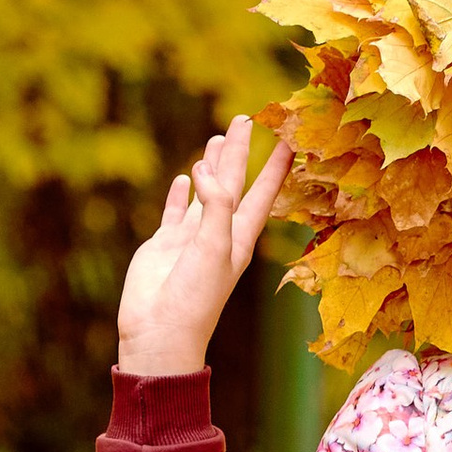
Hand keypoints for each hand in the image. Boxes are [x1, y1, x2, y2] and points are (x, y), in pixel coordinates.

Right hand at [116, 113, 291, 375]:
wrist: (159, 332)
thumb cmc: (194, 298)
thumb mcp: (213, 248)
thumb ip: (214, 205)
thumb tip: (205, 169)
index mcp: (240, 237)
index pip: (263, 193)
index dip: (276, 166)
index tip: (291, 138)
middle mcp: (219, 234)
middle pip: (233, 184)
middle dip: (239, 153)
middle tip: (245, 119)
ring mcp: (191, 239)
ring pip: (205, 193)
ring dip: (211, 168)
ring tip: (216, 139)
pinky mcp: (164, 245)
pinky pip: (174, 213)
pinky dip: (178, 196)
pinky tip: (182, 180)